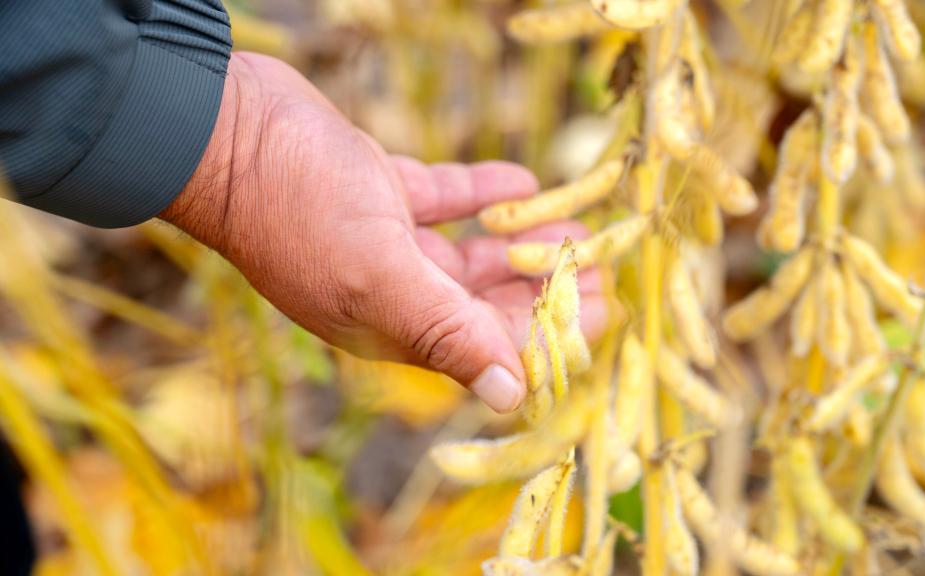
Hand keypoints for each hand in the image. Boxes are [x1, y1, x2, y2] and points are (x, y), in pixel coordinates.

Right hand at [161, 53, 606, 412]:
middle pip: (483, 302)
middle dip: (545, 290)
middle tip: (602, 269)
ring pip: (468, 253)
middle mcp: (388, 291)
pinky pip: (443, 199)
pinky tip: (523, 183)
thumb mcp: (379, 274)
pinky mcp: (376, 189)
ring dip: (522, 244)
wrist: (222, 132)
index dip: (547, 335)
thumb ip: (447, 331)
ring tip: (577, 230)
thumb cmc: (294, 206)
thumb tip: (511, 397)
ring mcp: (381, 239)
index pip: (485, 346)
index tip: (602, 311)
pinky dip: (483, 195)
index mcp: (389, 326)